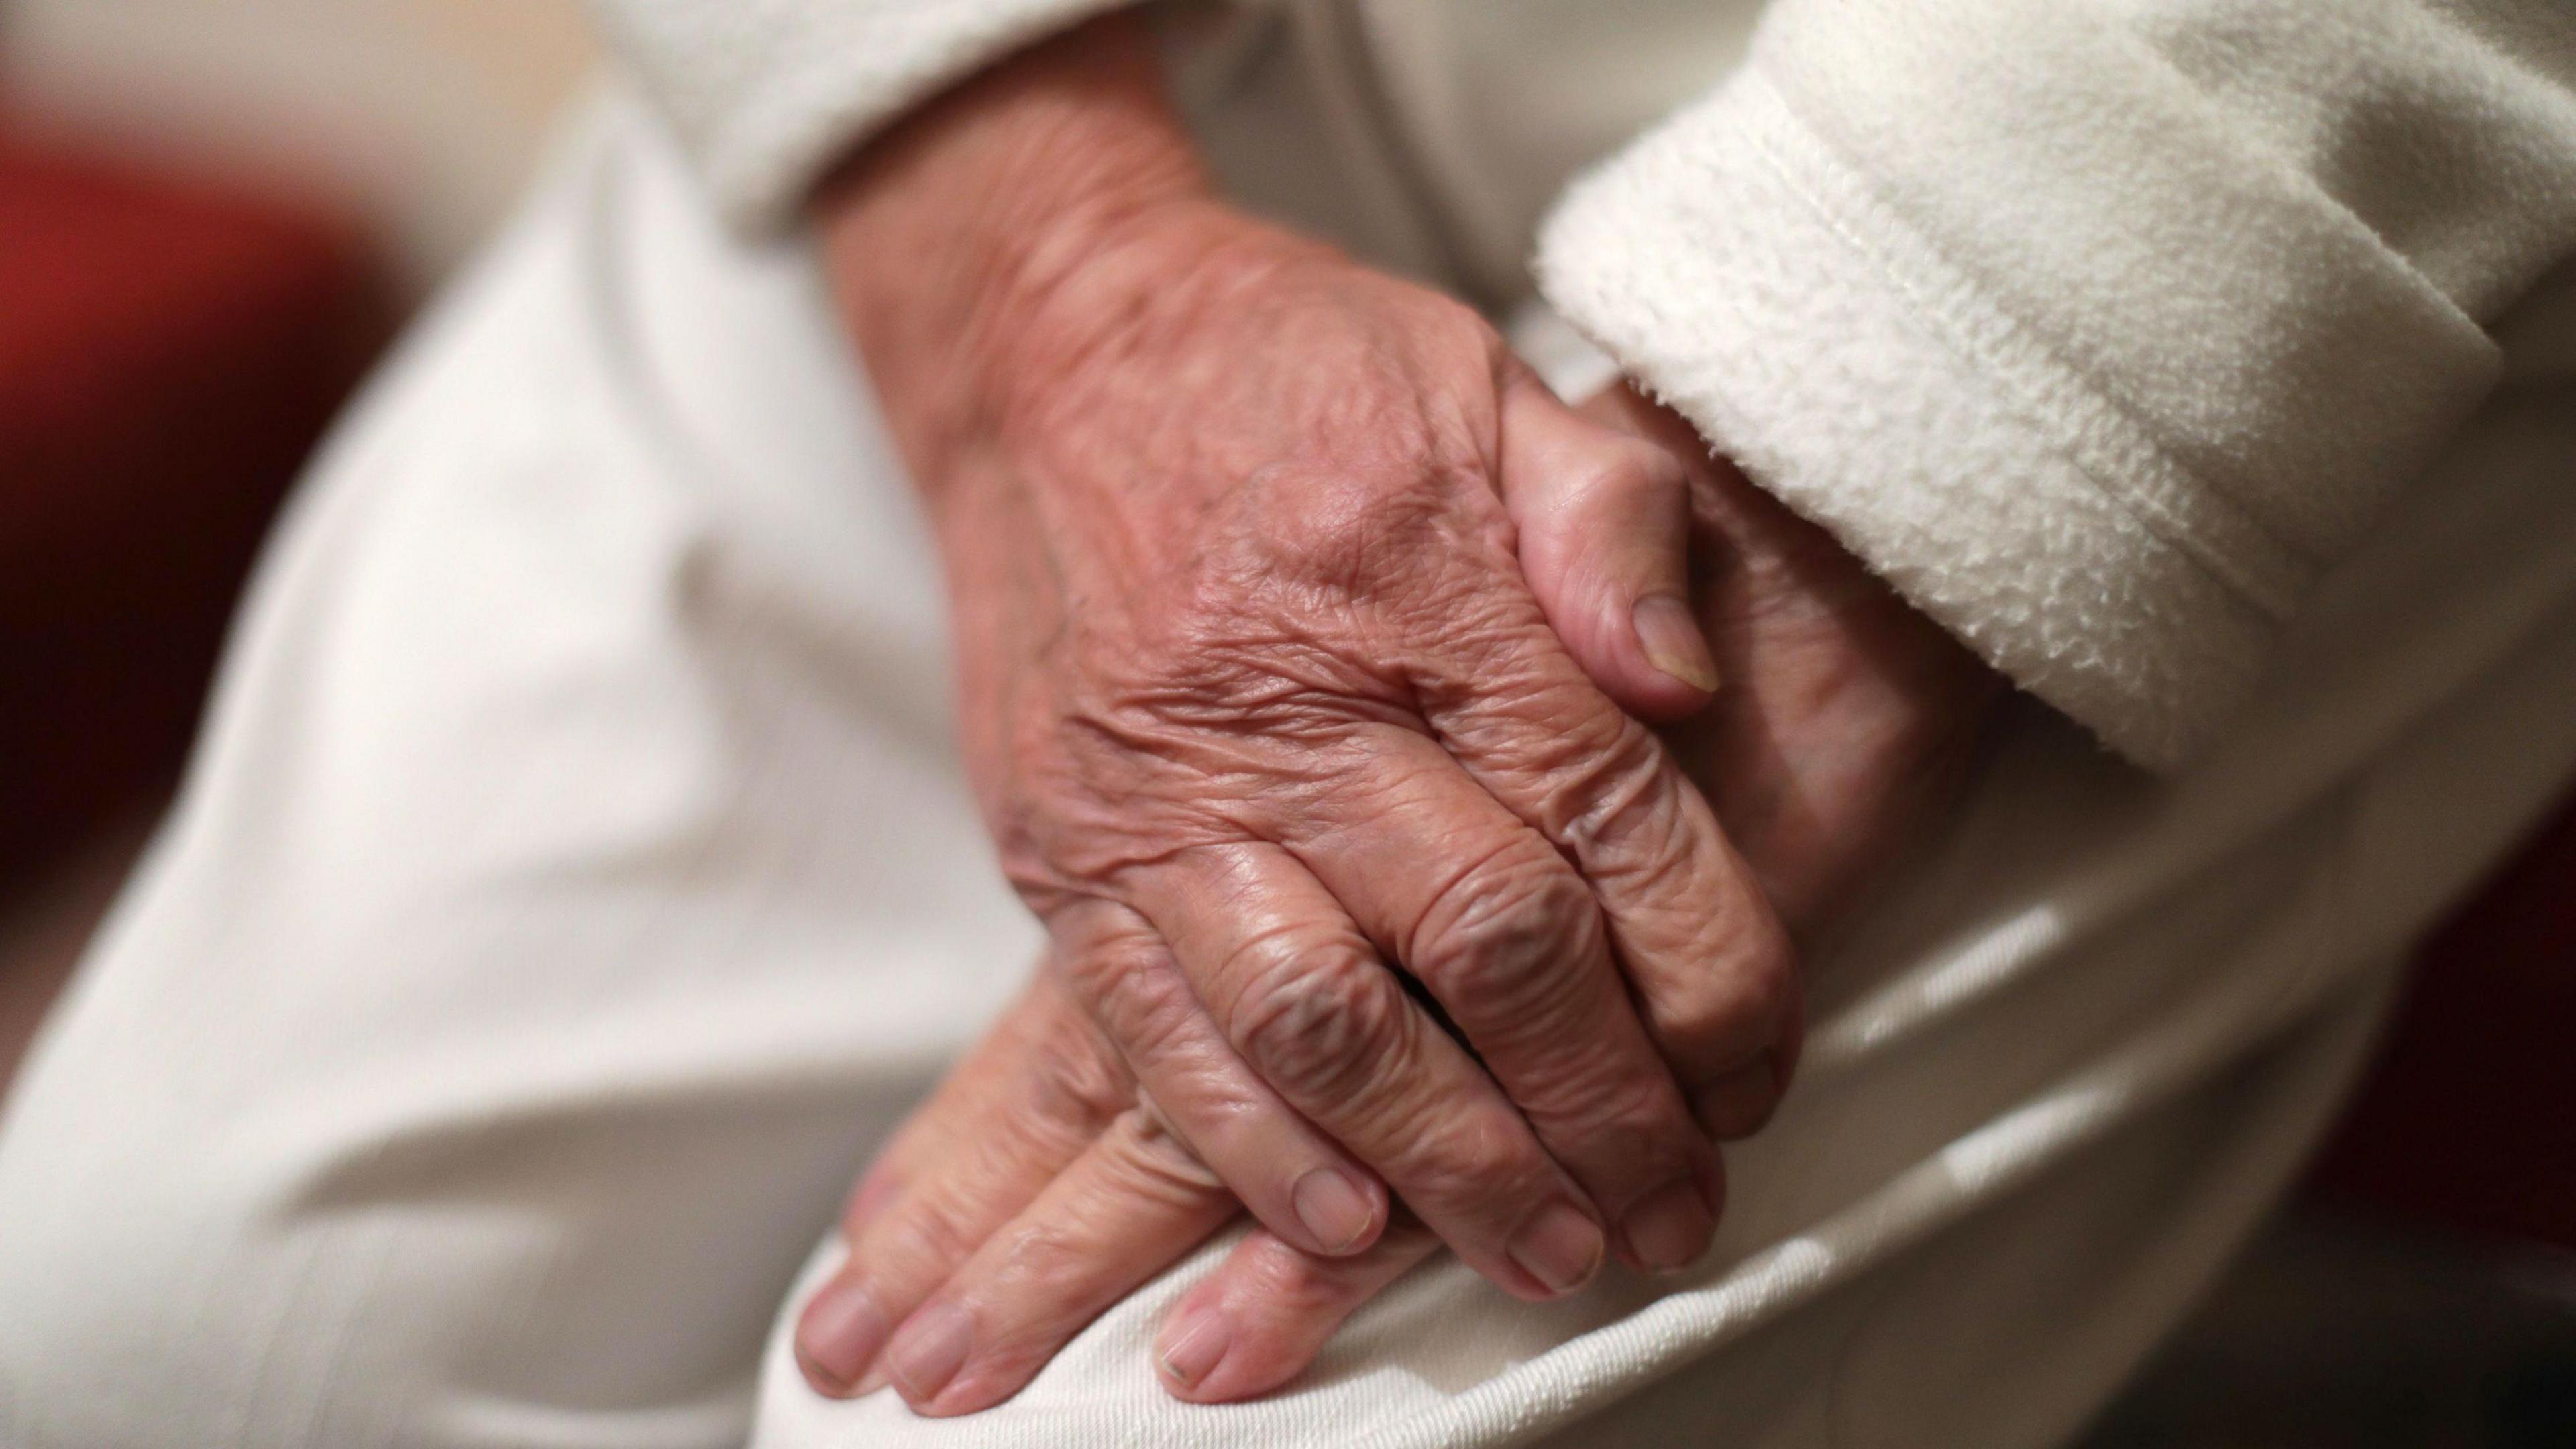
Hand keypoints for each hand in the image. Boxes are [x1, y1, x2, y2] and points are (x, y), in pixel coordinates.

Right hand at [797, 385, 2001, 1412]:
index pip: (1608, 824)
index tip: (1756, 1076)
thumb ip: (1613, 524)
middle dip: (1600, 1110)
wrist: (1052, 346)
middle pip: (1486, 949)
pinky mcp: (1061, 850)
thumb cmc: (1293, 371)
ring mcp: (1160, 793)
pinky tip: (1341, 1224)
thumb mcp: (1488, 385)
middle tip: (1670, 1216)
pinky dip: (1251, 1148)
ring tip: (1542, 1255)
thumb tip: (1694, 689)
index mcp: (1428, 592)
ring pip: (1324, 1025)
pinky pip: (1151, 1034)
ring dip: (1448, 1166)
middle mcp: (1293, 708)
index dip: (1708, 976)